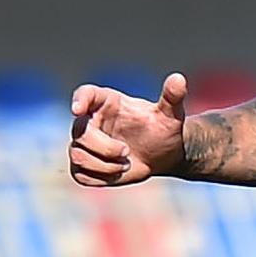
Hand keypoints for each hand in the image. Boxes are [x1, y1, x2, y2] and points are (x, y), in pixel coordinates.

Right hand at [68, 73, 188, 187]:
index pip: (85, 94)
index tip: (78, 110)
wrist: (162, 155)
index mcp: (107, 102)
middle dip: (103, 147)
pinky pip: (79, 174)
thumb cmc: (163, 130)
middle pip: (80, 131)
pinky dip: (99, 177)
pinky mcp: (84, 164)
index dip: (79, 100)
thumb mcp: (171, 115)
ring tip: (125, 164)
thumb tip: (179, 79)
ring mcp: (85, 143)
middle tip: (126, 152)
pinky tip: (117, 173)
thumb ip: (172, 97)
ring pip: (76, 154)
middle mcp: (91, 120)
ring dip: (103, 165)